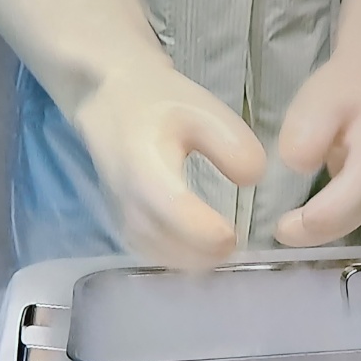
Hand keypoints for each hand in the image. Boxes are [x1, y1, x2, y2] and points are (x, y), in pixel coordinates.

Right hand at [72, 60, 265, 268]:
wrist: (109, 100)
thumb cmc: (157, 102)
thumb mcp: (204, 110)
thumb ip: (233, 145)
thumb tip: (250, 181)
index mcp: (145, 168)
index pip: (175, 213)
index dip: (208, 232)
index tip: (236, 232)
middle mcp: (128, 199)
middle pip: (166, 244)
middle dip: (206, 252)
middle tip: (238, 243)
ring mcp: (120, 215)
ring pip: (158, 255)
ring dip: (193, 260)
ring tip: (222, 248)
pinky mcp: (122, 222)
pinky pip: (150, 252)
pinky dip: (177, 258)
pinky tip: (200, 250)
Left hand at [273, 48, 360, 246]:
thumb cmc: (346, 84)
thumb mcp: (323, 94)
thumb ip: (311, 126)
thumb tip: (297, 164)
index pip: (358, 188)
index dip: (326, 212)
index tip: (288, 223)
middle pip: (360, 211)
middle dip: (321, 230)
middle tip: (280, 233)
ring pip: (358, 216)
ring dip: (324, 232)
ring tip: (286, 234)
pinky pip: (351, 211)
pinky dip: (327, 223)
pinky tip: (299, 225)